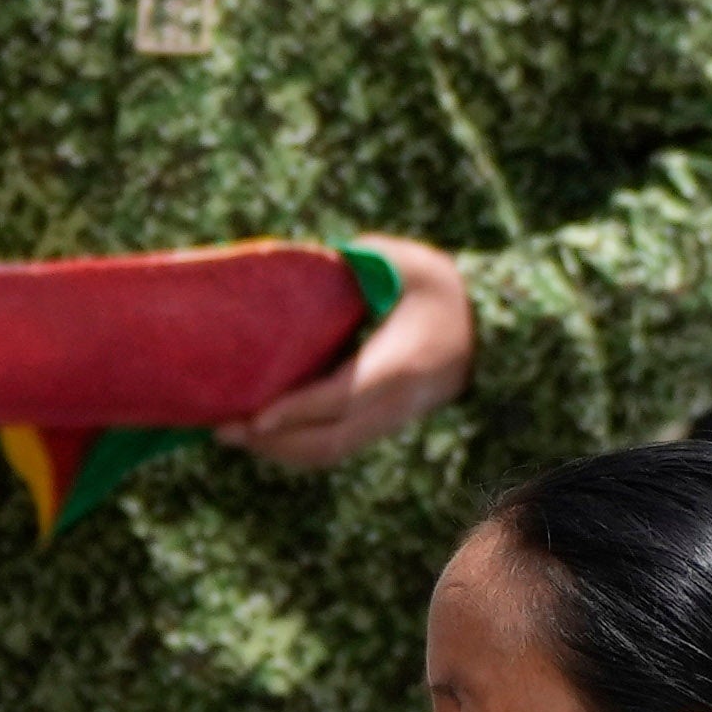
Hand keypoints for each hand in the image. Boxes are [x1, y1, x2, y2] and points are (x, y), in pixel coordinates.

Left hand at [234, 245, 481, 473]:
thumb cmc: (440, 288)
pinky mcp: (382, 426)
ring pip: (330, 452)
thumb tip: (304, 259)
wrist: (488, 331)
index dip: (297, 411)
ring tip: (233, 434)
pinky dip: (297, 448)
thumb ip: (359, 260)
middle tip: (224, 429)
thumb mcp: (405, 263)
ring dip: (280, 451)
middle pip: (329, 440)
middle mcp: (394, 403)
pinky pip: (337, 447)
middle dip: (274, 441)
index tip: (255, 418)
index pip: (341, 396)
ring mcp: (390, 420)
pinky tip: (264, 434)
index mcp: (399, 364)